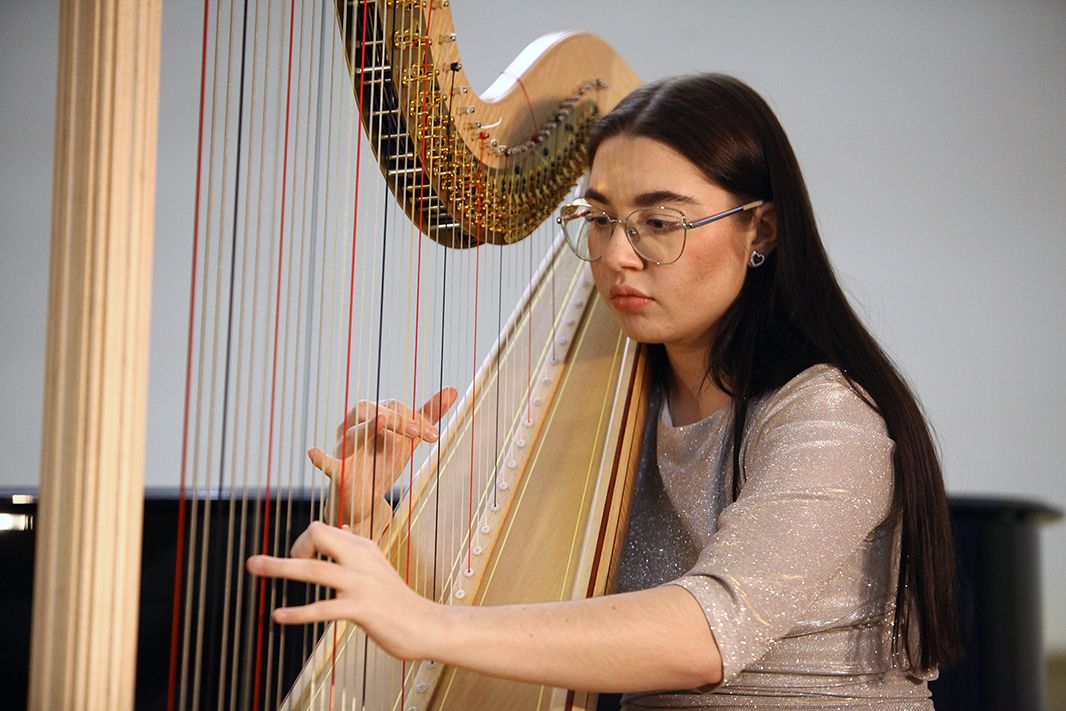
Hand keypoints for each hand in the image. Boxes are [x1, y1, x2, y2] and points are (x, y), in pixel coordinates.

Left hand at [246, 521, 436, 660]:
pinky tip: (279, 615)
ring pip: (315, 570)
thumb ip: (356, 548)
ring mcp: (361, 584)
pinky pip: (323, 608)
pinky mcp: (362, 609)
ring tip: (254, 567)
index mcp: (362, 547)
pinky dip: (298, 612)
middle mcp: (360, 559)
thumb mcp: (376, 566)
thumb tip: (340, 527)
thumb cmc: (396, 599)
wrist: (425, 624)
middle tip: (260, 563)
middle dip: (287, 546)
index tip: (298, 563)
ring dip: (280, 568)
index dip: (301, 543)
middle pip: (318, 535)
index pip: (322, 529)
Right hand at [311, 387, 457, 531]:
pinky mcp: (338, 472)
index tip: (433, 437)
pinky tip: (313, 452)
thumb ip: (428, 414)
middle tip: (418, 433)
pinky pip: (326, 463)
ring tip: (382, 421)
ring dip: (370, 429)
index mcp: (373, 416)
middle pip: (368, 408)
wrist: (367, 498)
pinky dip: (320, 458)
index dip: (415, 418)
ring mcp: (344, 448)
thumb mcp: (409, 439)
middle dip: (394, 417)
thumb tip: (453, 389)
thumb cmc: (383, 461)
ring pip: (352, 432)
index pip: (393, 406)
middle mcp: (355, 427)